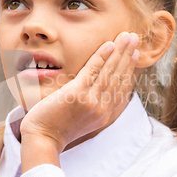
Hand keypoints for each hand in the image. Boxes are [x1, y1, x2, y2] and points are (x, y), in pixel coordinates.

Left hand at [20, 32, 138, 170]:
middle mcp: (102, 109)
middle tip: (135, 38)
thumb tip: (91, 91)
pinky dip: (102, 56)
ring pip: (109, 72)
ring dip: (120, 51)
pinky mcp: (77, 94)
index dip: (129, 70)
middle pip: (119, 77)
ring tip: (128, 36)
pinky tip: (109, 44)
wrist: (41, 140)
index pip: (121, 88)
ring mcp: (91, 102)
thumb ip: (89, 105)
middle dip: (128, 56)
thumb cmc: (54, 128)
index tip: (134, 54)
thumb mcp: (78, 119)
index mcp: (103, 115)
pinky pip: (93, 71)